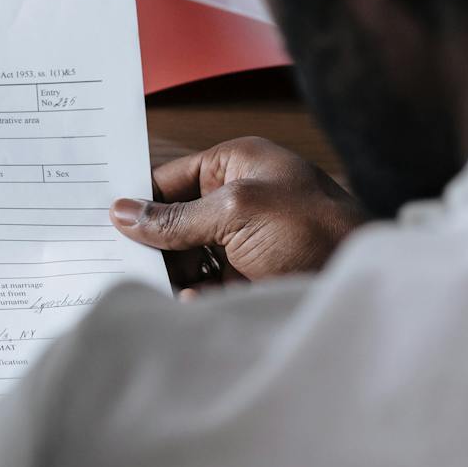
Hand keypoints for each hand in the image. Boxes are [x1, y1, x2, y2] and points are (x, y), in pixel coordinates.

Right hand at [109, 137, 367, 290]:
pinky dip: (196, 295)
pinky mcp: (252, 279)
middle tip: (122, 260)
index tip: (103, 219)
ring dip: (174, 273)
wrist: (364, 281)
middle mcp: (239, 199)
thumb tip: (123, 213)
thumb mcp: (237, 212)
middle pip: (176, 220)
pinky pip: (207, 286)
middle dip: (154, 242)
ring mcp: (245, 241)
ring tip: (159, 285)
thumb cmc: (316, 229)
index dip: (139, 198)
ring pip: (188, 257)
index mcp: (237, 165)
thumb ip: (177, 216)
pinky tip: (192, 301)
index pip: (171, 177)